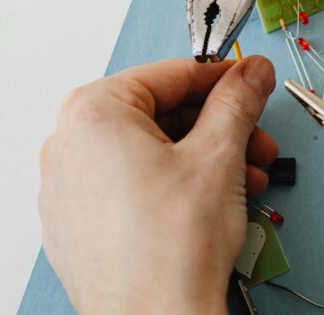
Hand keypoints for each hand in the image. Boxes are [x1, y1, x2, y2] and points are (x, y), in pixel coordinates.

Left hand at [39, 56, 277, 314]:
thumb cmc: (170, 251)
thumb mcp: (220, 154)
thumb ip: (238, 100)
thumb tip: (251, 73)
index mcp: (92, 114)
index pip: (170, 74)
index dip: (223, 78)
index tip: (252, 81)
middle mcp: (68, 146)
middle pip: (160, 114)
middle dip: (219, 128)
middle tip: (255, 139)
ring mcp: (68, 190)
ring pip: (149, 152)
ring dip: (205, 158)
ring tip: (244, 179)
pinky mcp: (78, 226)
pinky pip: (131, 185)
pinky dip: (173, 184)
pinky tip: (212, 201)